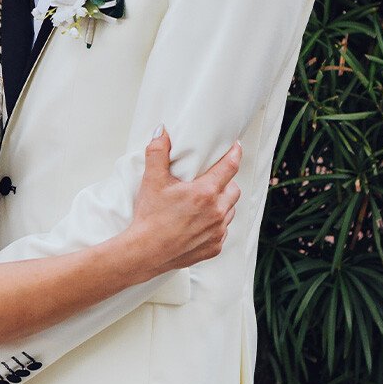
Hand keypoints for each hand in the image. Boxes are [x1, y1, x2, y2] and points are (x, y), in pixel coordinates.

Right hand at [129, 127, 241, 274]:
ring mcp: (218, 232)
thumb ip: (158, 152)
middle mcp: (217, 212)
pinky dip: (216, 223)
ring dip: (223, 203)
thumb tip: (162, 131)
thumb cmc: (150, 216)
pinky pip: (223, 230)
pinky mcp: (215, 247)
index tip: (236, 147)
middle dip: (226, 181)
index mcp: (205, 192)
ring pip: (230, 210)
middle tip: (212, 178)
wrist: (145, 252)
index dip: (235, 154)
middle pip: (234, 189)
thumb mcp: (152, 180)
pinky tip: (200, 222)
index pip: (230, 167)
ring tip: (206, 201)